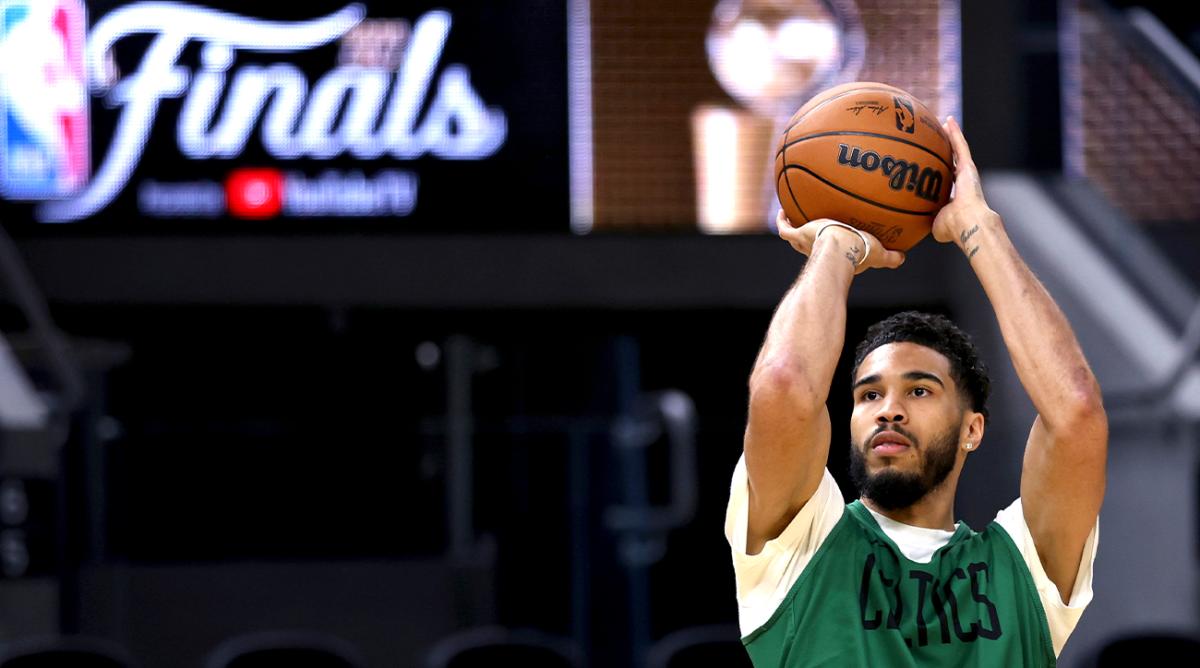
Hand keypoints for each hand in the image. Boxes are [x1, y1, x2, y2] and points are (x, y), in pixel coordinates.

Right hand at [776, 210, 905, 274]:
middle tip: (811, 223)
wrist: (842, 247)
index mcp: (835, 254)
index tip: (834, 237)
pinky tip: (782, 208)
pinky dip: (782, 220)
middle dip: (808, 236)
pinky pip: (784, 228)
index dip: (831, 246)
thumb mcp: (880, 254)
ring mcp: (805, 243)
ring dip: (792, 227)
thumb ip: (892, 257)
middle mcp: (819, 250)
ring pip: (794, 236)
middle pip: (808, 245)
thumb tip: (904, 257)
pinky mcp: (798, 235)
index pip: (830, 251)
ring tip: (792, 214)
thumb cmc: (861, 252)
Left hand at [932, 116, 1000, 246]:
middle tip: (935, 139)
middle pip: (951, 161)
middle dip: (944, 151)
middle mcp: (962, 181)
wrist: (967, 223)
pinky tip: (948, 121)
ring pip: (957, 150)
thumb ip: (926, 219)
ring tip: (943, 124)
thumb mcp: (933, 223)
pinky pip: (960, 145)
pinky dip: (955, 133)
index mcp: (955, 195)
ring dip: (950, 137)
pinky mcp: (969, 166)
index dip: (938, 172)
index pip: (946, 180)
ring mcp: (966, 172)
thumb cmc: (952, 228)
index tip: (930, 165)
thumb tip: (912, 225)